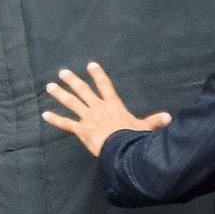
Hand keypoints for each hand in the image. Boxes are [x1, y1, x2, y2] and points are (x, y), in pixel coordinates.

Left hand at [42, 62, 170, 156]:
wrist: (121, 148)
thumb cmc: (134, 138)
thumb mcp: (145, 128)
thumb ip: (155, 121)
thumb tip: (169, 118)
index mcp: (113, 105)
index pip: (105, 85)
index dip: (98, 74)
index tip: (91, 65)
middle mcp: (98, 108)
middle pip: (84, 91)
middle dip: (73, 81)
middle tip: (63, 72)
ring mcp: (88, 118)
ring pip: (72, 103)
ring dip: (60, 94)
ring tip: (50, 86)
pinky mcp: (81, 130)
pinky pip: (66, 124)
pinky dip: (55, 119)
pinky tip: (44, 114)